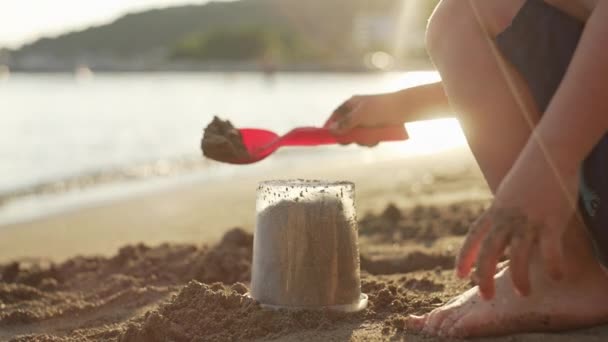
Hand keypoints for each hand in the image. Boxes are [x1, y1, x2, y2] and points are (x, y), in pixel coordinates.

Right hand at [325, 93, 404, 138]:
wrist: (407, 109)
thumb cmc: (381, 109)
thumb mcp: (360, 116)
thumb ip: (345, 124)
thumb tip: (331, 131)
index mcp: (352, 104)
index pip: (336, 115)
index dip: (330, 126)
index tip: (327, 137)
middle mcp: (358, 112)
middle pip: (345, 128)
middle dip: (349, 136)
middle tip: (353, 141)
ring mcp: (368, 121)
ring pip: (358, 135)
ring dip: (362, 140)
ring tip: (371, 139)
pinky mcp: (377, 128)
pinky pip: (369, 138)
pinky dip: (371, 140)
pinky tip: (377, 140)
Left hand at [456, 143, 579, 298]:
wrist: (548, 150)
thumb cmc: (531, 173)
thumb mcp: (508, 193)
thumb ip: (503, 213)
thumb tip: (501, 231)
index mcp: (495, 210)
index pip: (473, 237)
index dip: (464, 258)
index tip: (458, 275)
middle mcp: (506, 217)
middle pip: (488, 251)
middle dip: (483, 276)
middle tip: (486, 296)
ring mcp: (528, 219)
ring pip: (517, 255)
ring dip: (518, 277)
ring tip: (524, 293)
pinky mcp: (551, 219)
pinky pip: (550, 248)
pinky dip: (553, 264)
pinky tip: (557, 276)